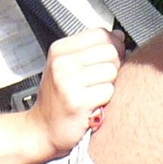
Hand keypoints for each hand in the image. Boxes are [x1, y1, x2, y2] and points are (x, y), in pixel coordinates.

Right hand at [27, 27, 123, 157]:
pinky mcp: (77, 101)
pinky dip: (105, 100)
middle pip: (110, 51)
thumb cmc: (58, 98)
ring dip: (108, 84)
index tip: (108, 58)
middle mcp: (61, 63)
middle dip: (113, 65)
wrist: (42, 129)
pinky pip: (108, 91)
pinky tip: (92, 104)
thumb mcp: (66, 66)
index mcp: (59, 50)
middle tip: (100, 80)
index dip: (113, 45)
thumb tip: (120, 36)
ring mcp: (67, 82)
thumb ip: (92, 49)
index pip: (101, 33)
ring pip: (112, 71)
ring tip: (93, 92)